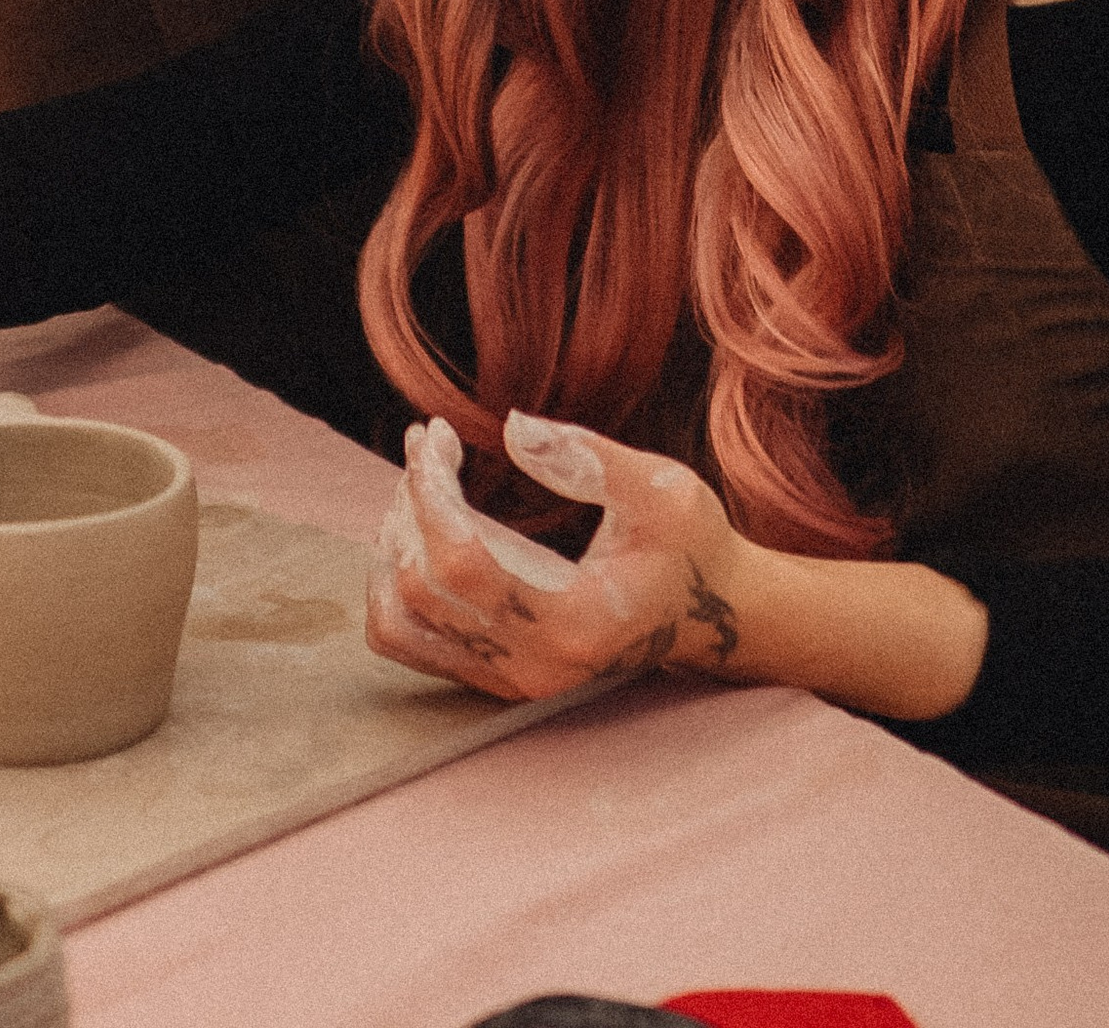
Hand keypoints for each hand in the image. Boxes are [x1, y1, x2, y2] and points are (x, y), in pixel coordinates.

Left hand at [366, 409, 759, 703]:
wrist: (715, 612)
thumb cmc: (691, 544)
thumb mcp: (662, 487)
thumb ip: (588, 458)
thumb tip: (512, 427)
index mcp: (574, 622)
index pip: (461, 560)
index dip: (431, 489)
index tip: (436, 431)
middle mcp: (533, 667)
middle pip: (420, 585)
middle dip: (411, 501)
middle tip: (433, 443)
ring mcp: (511, 681)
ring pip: (399, 621)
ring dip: (393, 544)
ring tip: (423, 487)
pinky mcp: (497, 679)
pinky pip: (410, 641)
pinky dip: (395, 584)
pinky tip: (420, 534)